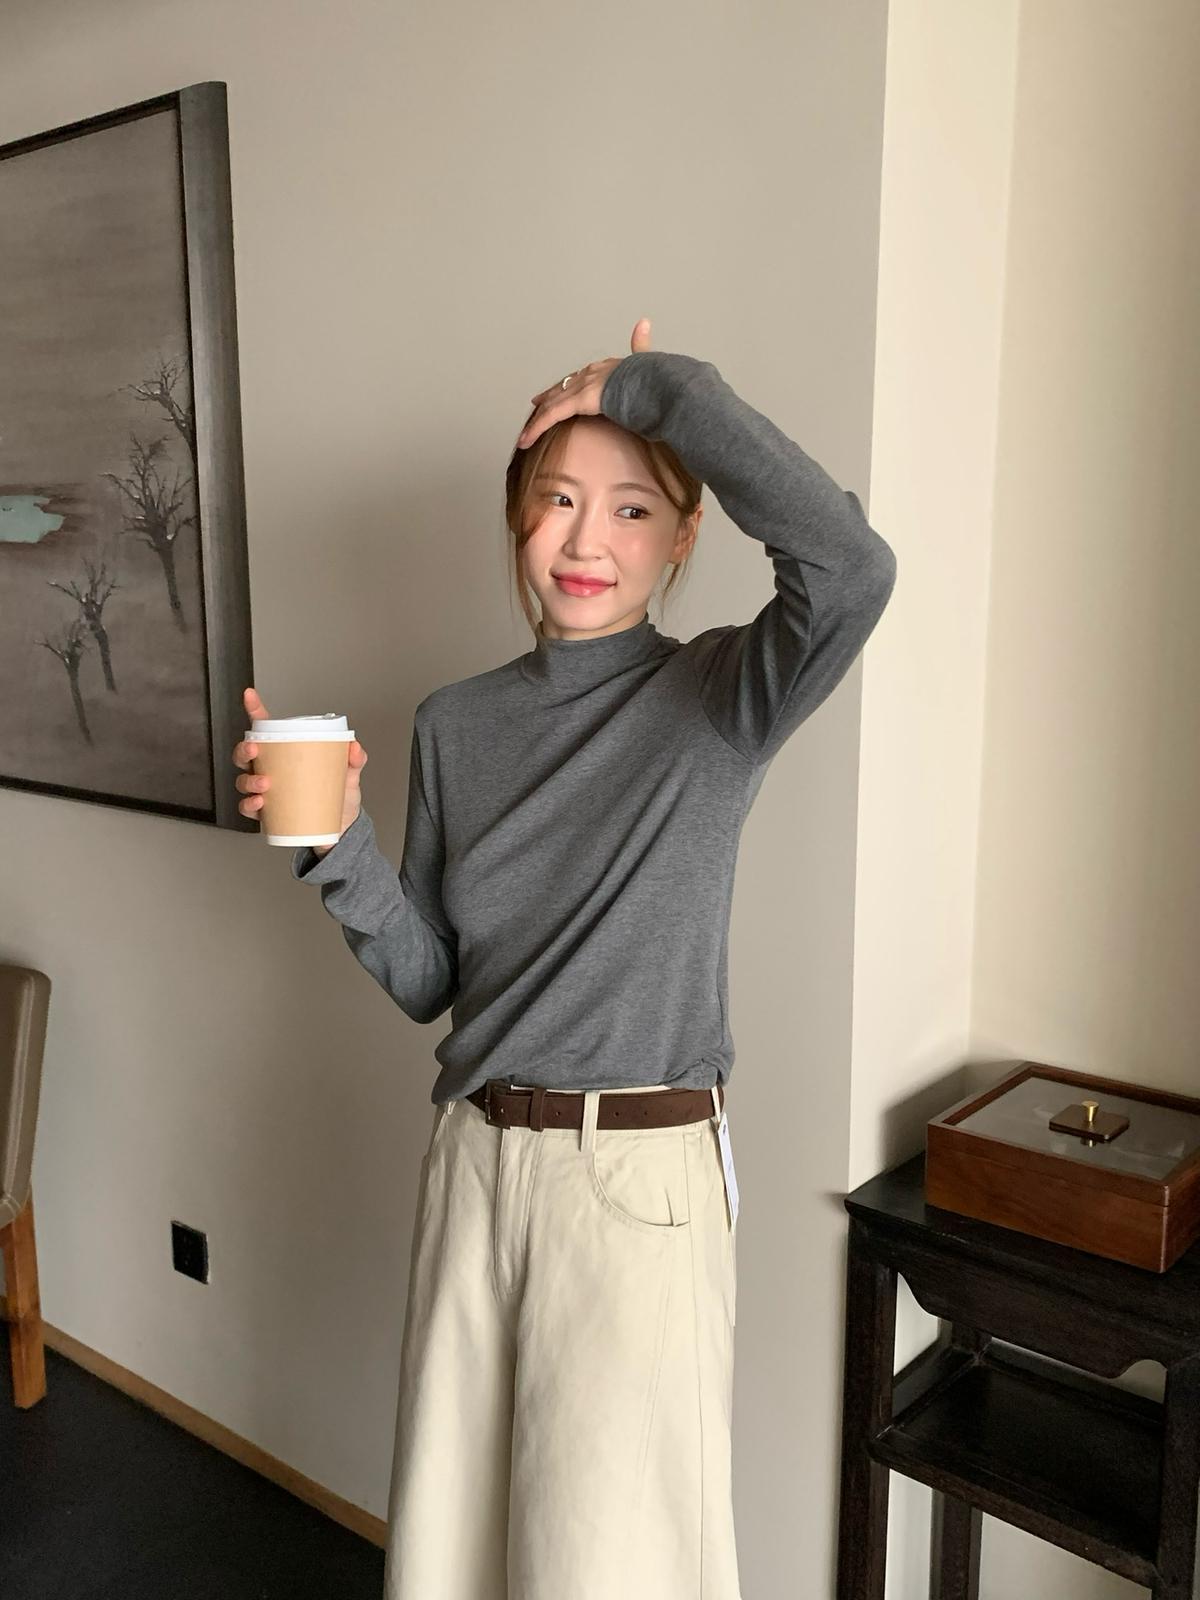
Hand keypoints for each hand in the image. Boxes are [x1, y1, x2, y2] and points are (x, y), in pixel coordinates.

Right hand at [232, 686, 368, 852]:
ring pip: (243, 780)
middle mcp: (272, 770)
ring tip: (265, 783)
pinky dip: (249, 805)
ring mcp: (267, 791)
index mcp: (287, 754)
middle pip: (246, 754)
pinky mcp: (267, 813)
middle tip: (255, 750)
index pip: (266, 729)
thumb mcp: (349, 775)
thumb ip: (355, 759)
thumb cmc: (339, 797)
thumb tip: (353, 746)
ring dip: (249, 780)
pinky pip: (248, 808)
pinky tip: (259, 803)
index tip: (249, 695)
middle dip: (244, 750)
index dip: (255, 710)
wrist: (340, 830)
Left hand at [515, 316, 653, 450]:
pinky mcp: (577, 401)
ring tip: (525, 435)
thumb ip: (642, 345)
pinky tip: (526, 440)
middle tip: (535, 403)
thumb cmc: (655, 376)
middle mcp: (589, 373)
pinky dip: (537, 428)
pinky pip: (552, 416)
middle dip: (548, 397)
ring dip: (538, 420)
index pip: (581, 376)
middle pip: (562, 387)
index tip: (560, 388)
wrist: (655, 379)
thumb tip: (644, 321)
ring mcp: (582, 386)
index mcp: (606, 367)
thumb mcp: (648, 361)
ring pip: (552, 404)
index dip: (569, 382)